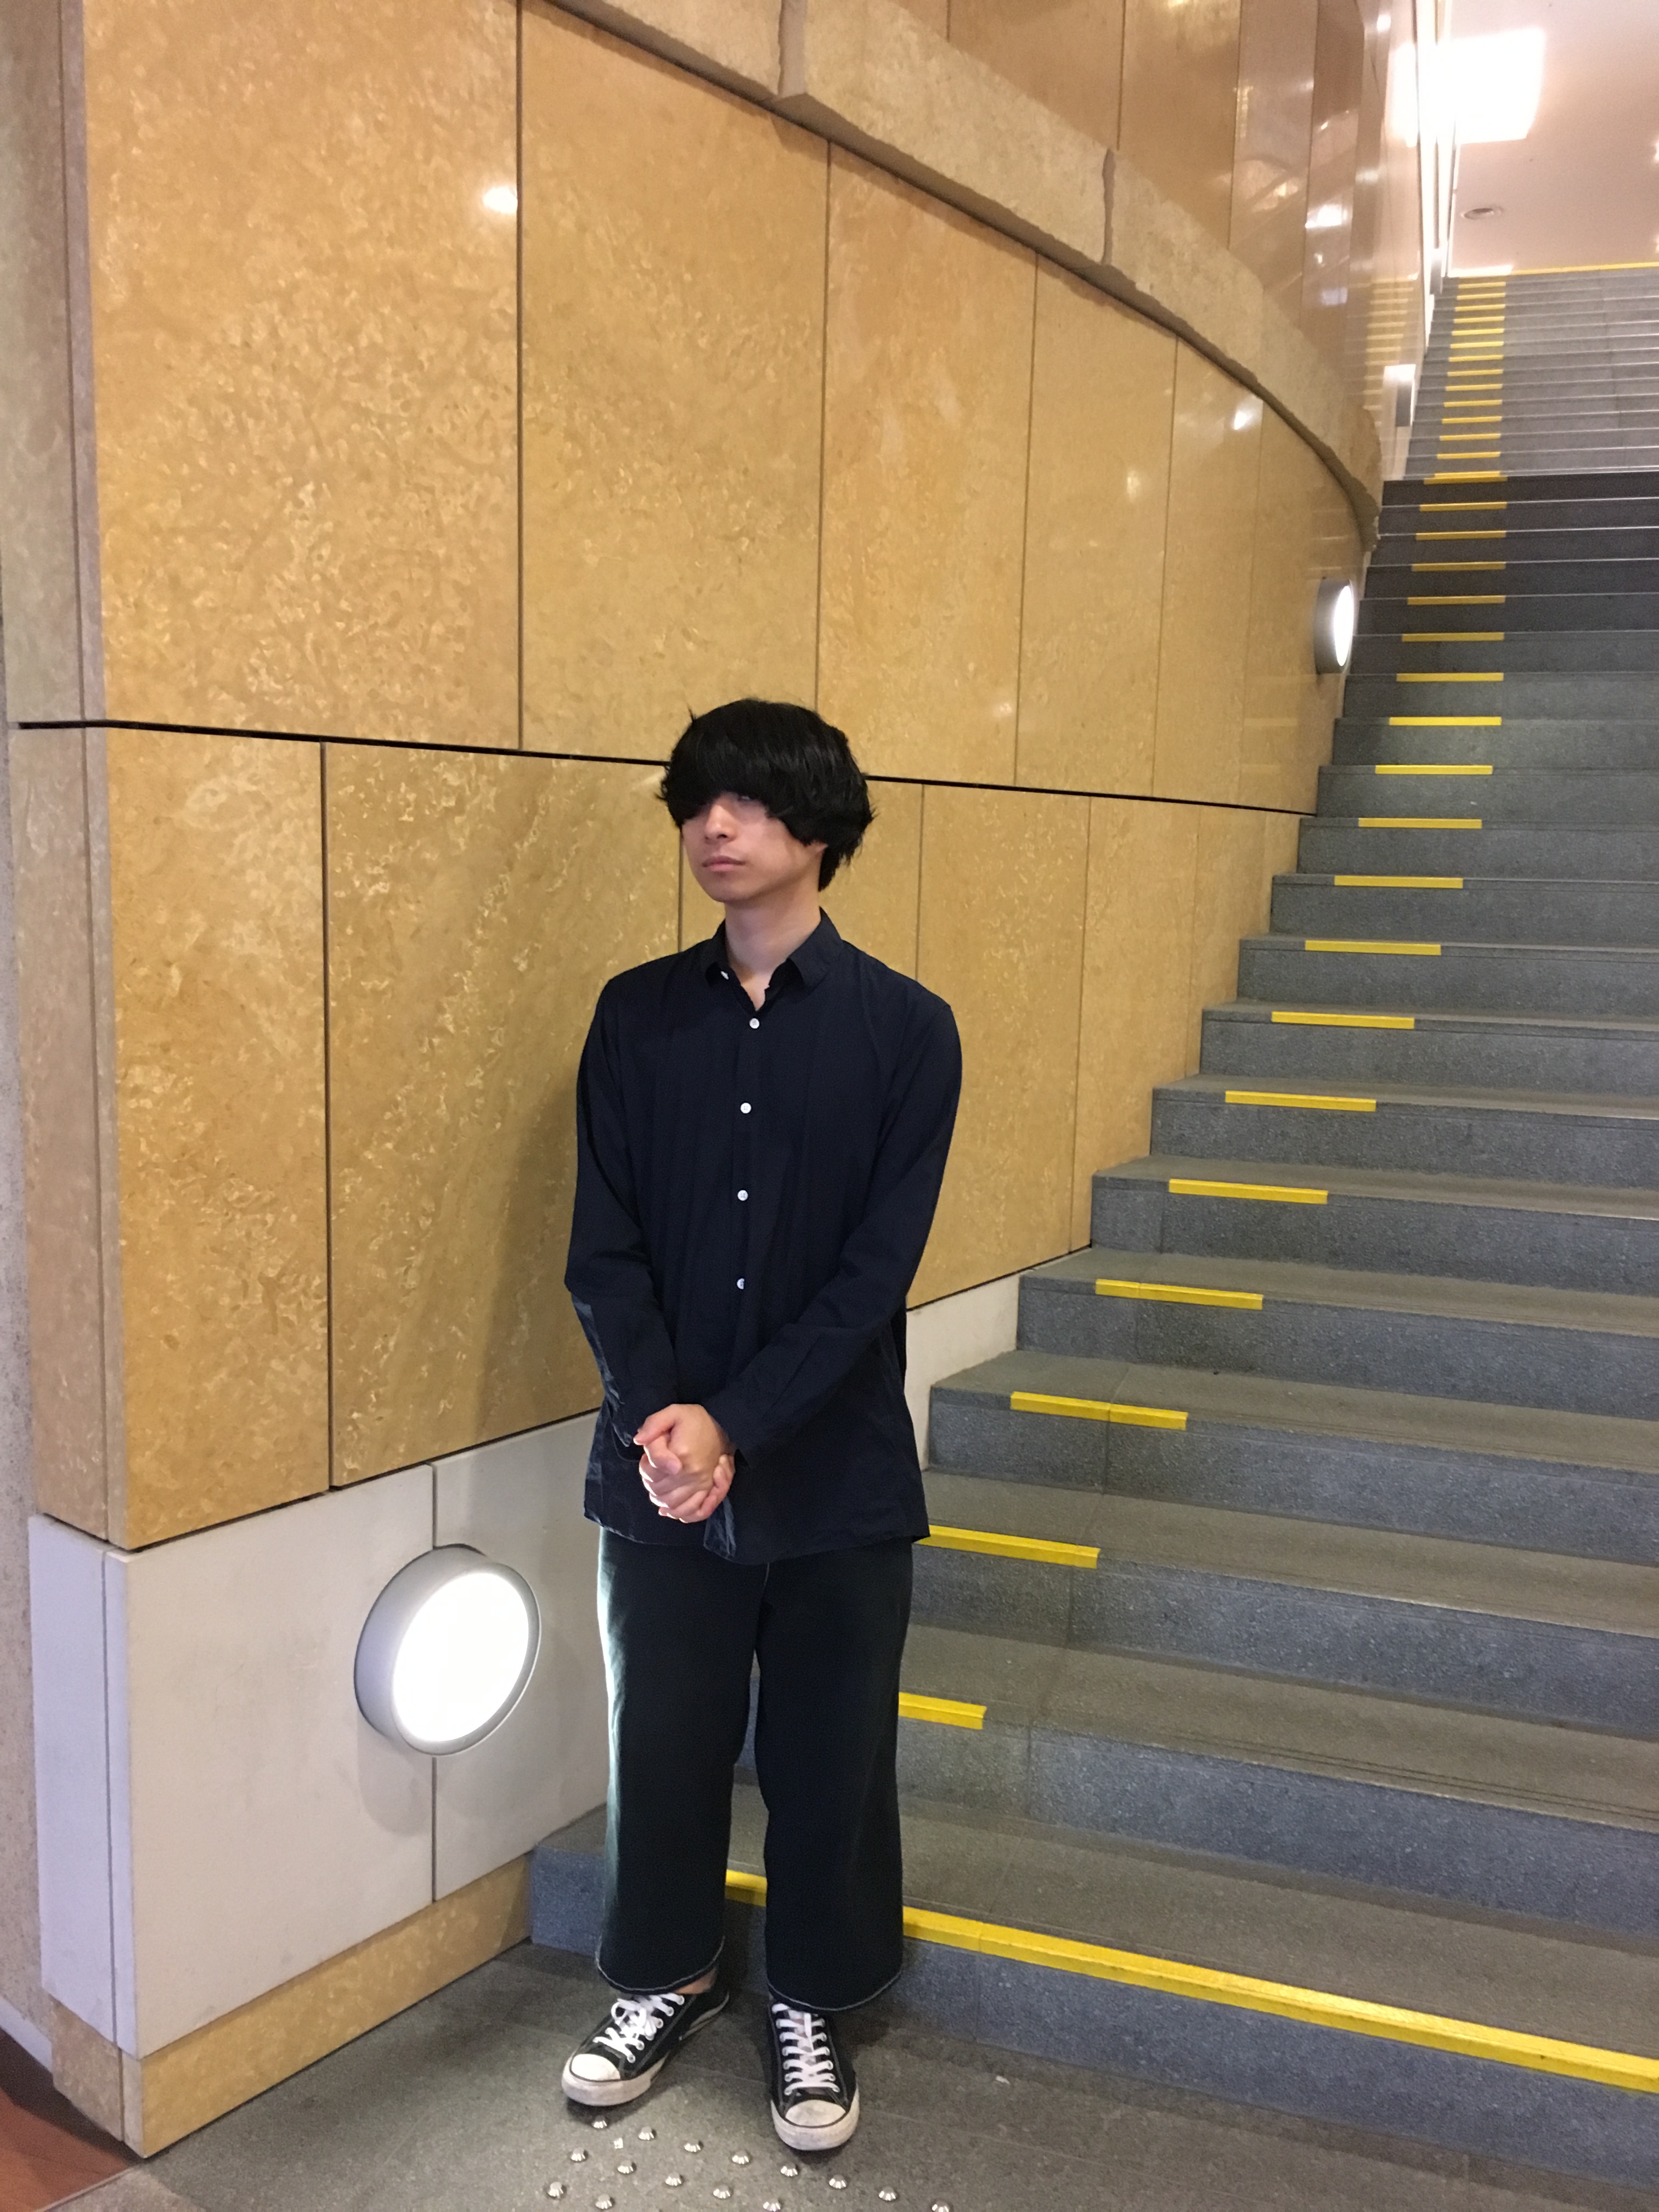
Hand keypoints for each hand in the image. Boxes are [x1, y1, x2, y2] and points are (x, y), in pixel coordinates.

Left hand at [635, 1404, 733, 1523]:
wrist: (721, 1425)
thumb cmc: (694, 1419)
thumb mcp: (672, 1413)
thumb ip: (653, 1425)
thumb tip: (639, 1441)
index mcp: (681, 1453)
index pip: (649, 1472)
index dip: (644, 1465)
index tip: (648, 1456)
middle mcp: (691, 1473)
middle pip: (658, 1490)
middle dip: (649, 1482)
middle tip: (653, 1470)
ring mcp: (701, 1483)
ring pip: (671, 1504)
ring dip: (659, 1499)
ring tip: (657, 1486)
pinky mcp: (707, 1489)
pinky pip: (693, 1511)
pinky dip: (679, 1513)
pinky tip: (668, 1509)